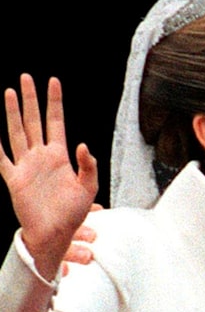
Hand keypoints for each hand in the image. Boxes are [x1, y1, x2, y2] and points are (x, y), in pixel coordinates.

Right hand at [0, 73, 98, 279]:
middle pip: (34, 120)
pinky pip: (2, 157)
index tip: (53, 82)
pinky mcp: (13, 179)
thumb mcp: (89, 187)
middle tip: (26, 77)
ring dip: (13, 112)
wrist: (56, 233)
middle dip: (31, 99)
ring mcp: (26, 165)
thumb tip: (83, 144)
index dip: (54, 102)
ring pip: (17, 132)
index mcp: (60, 155)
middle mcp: (41, 156)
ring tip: (9, 92)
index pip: (56, 121)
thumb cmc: (73, 212)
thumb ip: (89, 165)